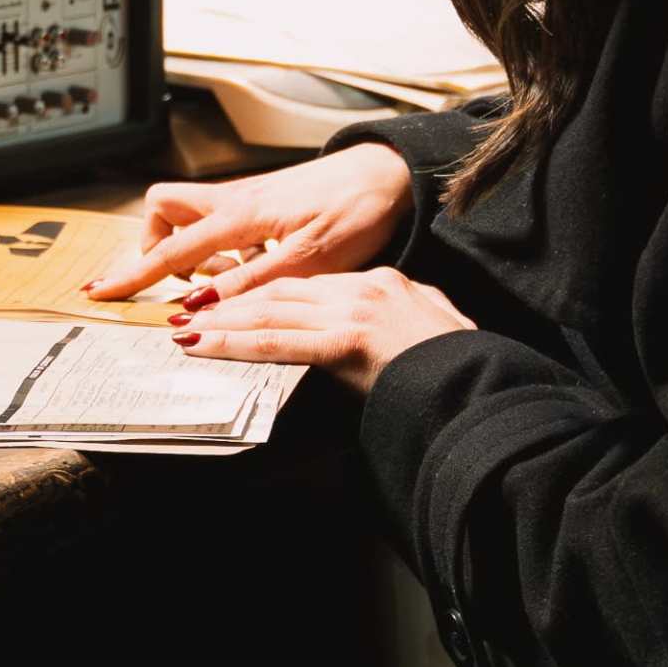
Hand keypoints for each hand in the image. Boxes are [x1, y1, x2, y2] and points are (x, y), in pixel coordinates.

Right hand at [83, 144, 415, 305]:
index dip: (133, 276)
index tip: (100, 292)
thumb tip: (195, 308)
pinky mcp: (265, 200)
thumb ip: (246, 285)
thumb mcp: (305, 263)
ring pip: (194, 215)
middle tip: (179, 282)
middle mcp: (234, 200)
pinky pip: (224, 222)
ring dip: (196, 250)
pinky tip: (257, 264)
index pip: (170, 252)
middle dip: (156, 245)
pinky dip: (226, 246)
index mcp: (238, 216)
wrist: (389, 175)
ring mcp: (248, 197)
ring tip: (229, 279)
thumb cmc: (355, 212)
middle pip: (164, 210)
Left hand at [171, 268, 472, 392]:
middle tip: (191, 312)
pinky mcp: (348, 340)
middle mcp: (365, 289)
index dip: (266, 295)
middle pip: (282, 291)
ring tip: (184, 329)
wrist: (483, 382)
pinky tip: (203, 345)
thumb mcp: (434, 328)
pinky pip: (278, 342)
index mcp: (386, 283)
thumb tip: (390, 332)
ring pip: (272, 311)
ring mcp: (356, 311)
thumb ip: (407, 320)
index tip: (234, 304)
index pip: (311, 285)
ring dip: (221, 321)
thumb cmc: (462, 366)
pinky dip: (234, 343)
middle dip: (232, 302)